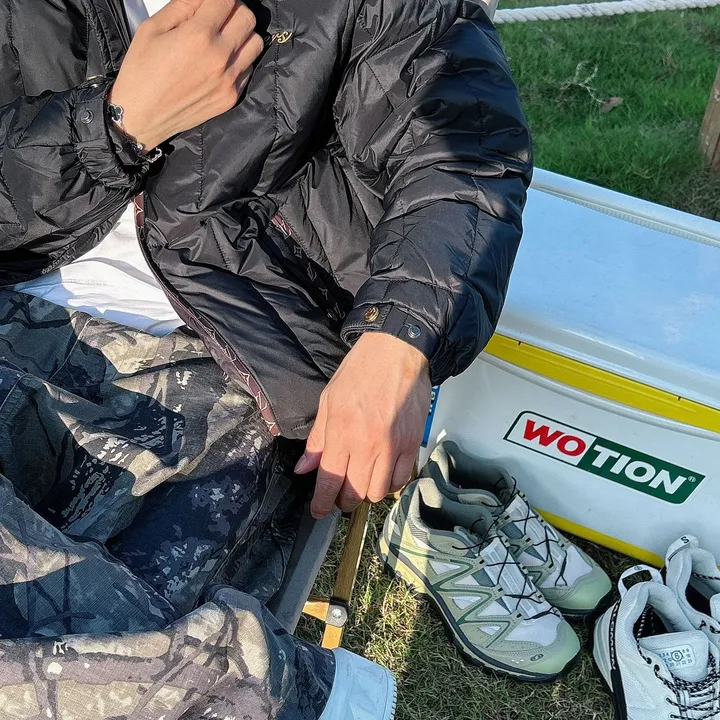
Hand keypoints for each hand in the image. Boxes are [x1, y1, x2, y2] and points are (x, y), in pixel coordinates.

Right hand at [109, 0, 263, 150]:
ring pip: (255, 43)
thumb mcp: (153, 27)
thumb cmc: (142, 70)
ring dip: (243, 34)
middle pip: (247, 18)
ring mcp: (229, 79)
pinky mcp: (232, 97)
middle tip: (220, 15)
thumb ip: (183, 6)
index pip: (228, 0)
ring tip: (225, 38)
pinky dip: (240, 59)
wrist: (143, 116)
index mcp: (198, 35)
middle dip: (235, 10)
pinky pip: (249, 68)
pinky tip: (222, 61)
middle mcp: (220, 57)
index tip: (213, 3)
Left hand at [295, 332, 431, 518]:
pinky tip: (383, 474)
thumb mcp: (328, 400)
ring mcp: (393, 447)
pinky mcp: (413, 443)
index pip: (330, 480)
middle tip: (340, 494)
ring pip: (379, 492)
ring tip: (362, 482)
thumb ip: (317, 439)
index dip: (322, 503)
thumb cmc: (360, 370)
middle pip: (355, 493)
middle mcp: (368, 445)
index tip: (319, 511)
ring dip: (367, 493)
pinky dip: (391, 484)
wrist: (397, 351)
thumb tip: (304, 467)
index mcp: (342, 433)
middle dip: (343, 500)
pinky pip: (402, 479)